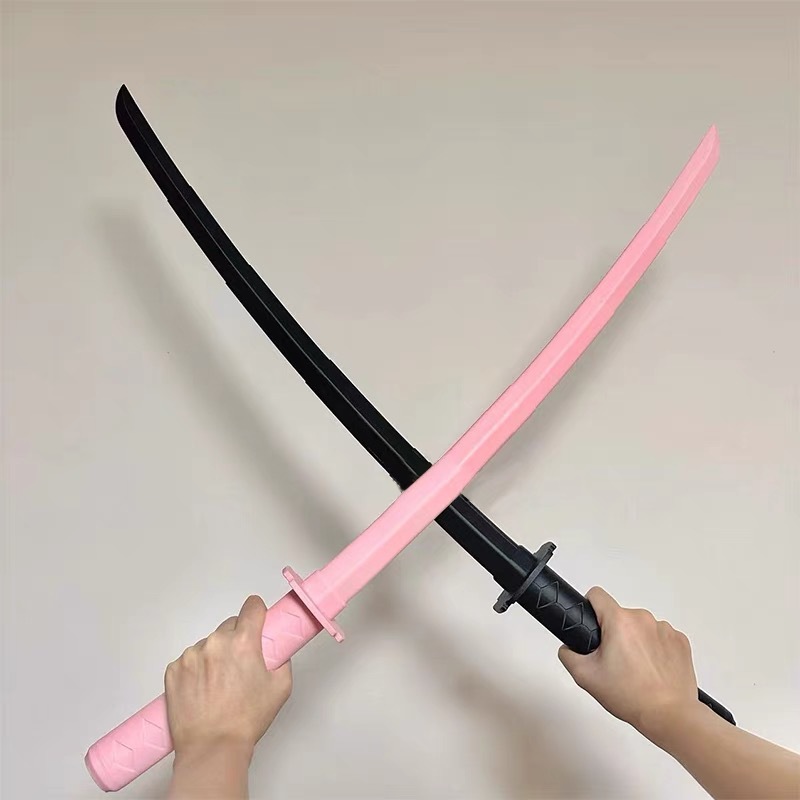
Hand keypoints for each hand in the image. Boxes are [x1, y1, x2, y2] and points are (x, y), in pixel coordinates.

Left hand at [165, 595, 291, 761]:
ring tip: (218, 685)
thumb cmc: (246, 721)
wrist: (212, 748)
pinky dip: (196, 670)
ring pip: (208, 644)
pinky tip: (203, 690)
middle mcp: (215, 643)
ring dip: (214, 656)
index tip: (257, 621)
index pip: (252, 606)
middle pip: (229, 626)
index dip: (257, 613)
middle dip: (236, 640)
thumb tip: (276, 649)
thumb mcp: (281, 687)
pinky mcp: (173, 670)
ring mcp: (191, 656)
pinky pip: (189, 660)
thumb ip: (281, 659)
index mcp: (243, 642)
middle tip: (239, 666)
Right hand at [558, 587, 697, 737]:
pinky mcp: (680, 641)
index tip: (593, 623)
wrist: (669, 715)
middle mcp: (643, 619)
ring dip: (636, 641)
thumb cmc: (632, 697)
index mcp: (620, 621)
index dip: (590, 607)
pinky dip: (655, 649)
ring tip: (636, 669)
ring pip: (641, 627)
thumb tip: (568, 647)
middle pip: (620, 616)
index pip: (597, 594)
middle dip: (614, 634)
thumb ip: (568, 655)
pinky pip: (660, 637)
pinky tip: (653, 669)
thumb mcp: (585, 677)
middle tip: (615, 661)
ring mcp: (665, 629)